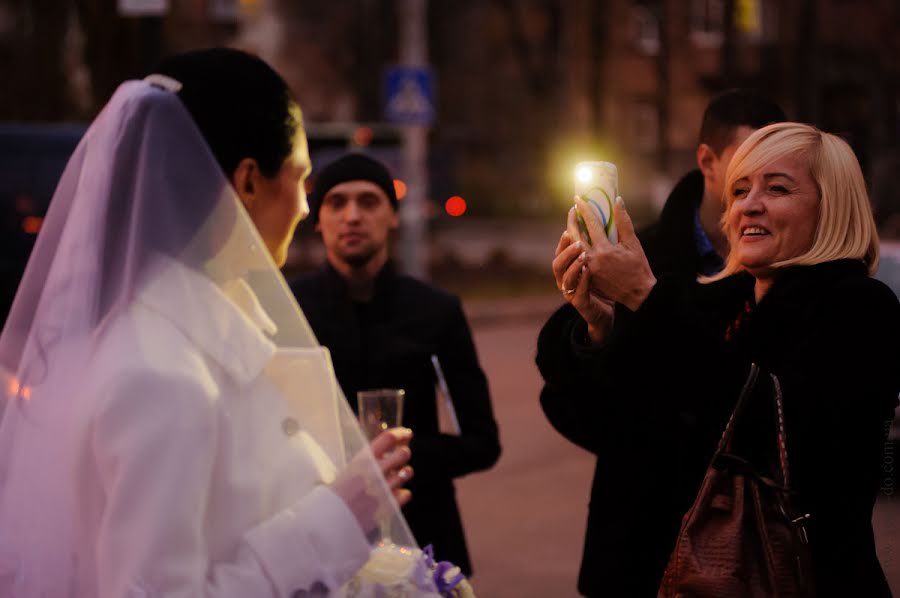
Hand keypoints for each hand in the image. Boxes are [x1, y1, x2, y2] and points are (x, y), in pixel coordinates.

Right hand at [330, 427, 412, 533]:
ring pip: (407, 473)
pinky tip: (393, 495)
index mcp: (362, 460)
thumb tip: (380, 455)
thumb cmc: (332, 498)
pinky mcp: (389, 506)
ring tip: (396, 477)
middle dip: (403, 453)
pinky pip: (406, 494)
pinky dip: (402, 494)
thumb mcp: (345, 473)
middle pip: (403, 453)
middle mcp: (375, 472)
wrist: (327, 524)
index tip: (406, 434)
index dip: (400, 434)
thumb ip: (363, 463)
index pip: (388, 438)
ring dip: (404, 473)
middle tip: (399, 457)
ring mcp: (384, 489)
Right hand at [553, 219, 613, 342]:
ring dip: (573, 264)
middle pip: (557, 263)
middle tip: (574, 236)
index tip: (570, 221)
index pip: (561, 251)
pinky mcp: (580, 303)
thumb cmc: (601, 286)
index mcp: (568, 269)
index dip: (564, 237)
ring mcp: (571, 292)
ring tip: (583, 254)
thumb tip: (602, 223)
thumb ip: (595, 248)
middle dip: (565, 249)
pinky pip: (579, 291)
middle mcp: (565, 280)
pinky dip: (583, 280)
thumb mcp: (598, 264)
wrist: (606, 312)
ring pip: (565, 277)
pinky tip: (589, 271)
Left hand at [576, 196, 655, 310]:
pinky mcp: (587, 277)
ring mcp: (587, 269)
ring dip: (571, 234)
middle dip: (572, 220)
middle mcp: (592, 259)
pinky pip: (576, 259)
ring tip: (573, 224)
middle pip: (575, 235)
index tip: (578, 198)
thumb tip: (618, 201)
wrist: (637, 294)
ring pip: (573, 248)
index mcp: (604, 249)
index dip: (584, 209)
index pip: (590, 224)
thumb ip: (624, 222)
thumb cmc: (638, 267)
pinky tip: (576, 241)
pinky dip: (575, 248)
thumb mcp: (633, 243)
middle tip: (572, 210)